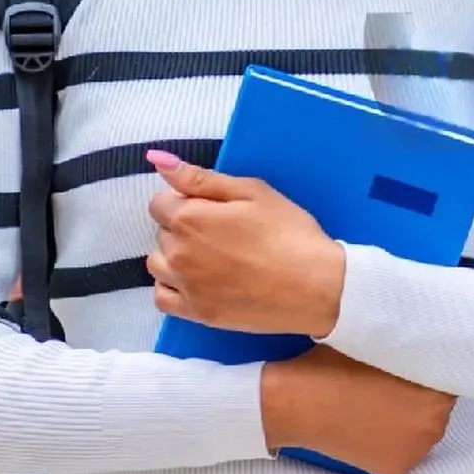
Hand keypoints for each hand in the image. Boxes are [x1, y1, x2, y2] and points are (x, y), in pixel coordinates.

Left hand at [144, 150, 345, 337]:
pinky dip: (172, 288)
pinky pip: (163, 298)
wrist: (316, 286)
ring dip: (174, 256)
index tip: (212, 209)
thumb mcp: (251, 192)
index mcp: (189, 218)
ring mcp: (186, 287)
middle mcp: (178, 253)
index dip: (185, 201)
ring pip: (158, 264)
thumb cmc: (288, 232)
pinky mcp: (197, 313)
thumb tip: (158, 160)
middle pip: (161, 232)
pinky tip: (196, 282)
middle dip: (183, 227)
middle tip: (222, 232)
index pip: (160, 203)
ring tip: (209, 257)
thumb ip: (200, 178)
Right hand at [261, 345, 455, 473]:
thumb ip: (408, 343)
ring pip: (422, 427)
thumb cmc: (334, 365)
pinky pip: (404, 449)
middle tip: (391, 380)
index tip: (413, 359)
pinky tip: (370, 423)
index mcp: (436, 389)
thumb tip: (425, 336)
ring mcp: (417, 450)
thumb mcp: (377, 339)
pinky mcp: (397, 469)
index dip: (429, 364)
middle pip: (437, 403)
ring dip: (408, 417)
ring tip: (377, 402)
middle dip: (420, 392)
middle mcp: (435, 424)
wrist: (297, 403)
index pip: (447, 373)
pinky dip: (392, 439)